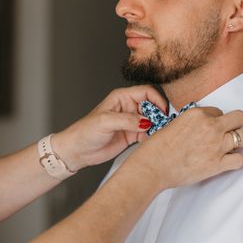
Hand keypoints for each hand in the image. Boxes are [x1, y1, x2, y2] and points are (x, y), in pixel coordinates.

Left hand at [52, 86, 166, 169]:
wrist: (78, 150)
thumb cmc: (85, 131)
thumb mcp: (105, 122)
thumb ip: (127, 120)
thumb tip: (146, 121)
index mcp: (121, 97)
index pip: (146, 92)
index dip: (157, 100)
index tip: (163, 112)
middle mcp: (128, 108)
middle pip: (152, 106)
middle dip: (160, 115)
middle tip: (163, 125)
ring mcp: (130, 122)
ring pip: (152, 121)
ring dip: (158, 127)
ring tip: (159, 134)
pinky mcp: (131, 135)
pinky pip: (148, 134)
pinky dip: (152, 137)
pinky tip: (152, 142)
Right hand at [126, 107, 242, 188]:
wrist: (151, 167)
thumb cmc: (155, 148)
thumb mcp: (172, 125)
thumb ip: (190, 125)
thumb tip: (198, 130)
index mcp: (196, 114)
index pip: (217, 111)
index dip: (214, 120)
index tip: (209, 128)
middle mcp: (210, 126)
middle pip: (239, 117)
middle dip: (235, 124)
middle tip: (227, 132)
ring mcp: (216, 145)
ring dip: (240, 140)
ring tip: (231, 146)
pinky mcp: (218, 164)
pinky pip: (241, 160)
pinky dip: (236, 161)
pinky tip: (226, 161)